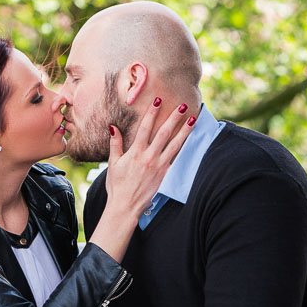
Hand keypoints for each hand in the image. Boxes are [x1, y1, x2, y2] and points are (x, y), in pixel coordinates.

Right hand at [104, 98, 195, 216]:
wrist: (125, 206)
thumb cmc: (117, 185)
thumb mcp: (113, 163)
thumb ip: (115, 144)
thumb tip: (113, 127)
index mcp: (135, 152)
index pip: (145, 127)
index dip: (152, 112)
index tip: (158, 100)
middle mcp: (149, 157)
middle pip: (164, 133)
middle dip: (173, 118)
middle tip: (183, 105)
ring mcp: (159, 166)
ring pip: (175, 145)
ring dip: (185, 131)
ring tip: (193, 119)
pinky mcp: (165, 176)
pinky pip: (177, 160)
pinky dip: (185, 150)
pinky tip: (193, 141)